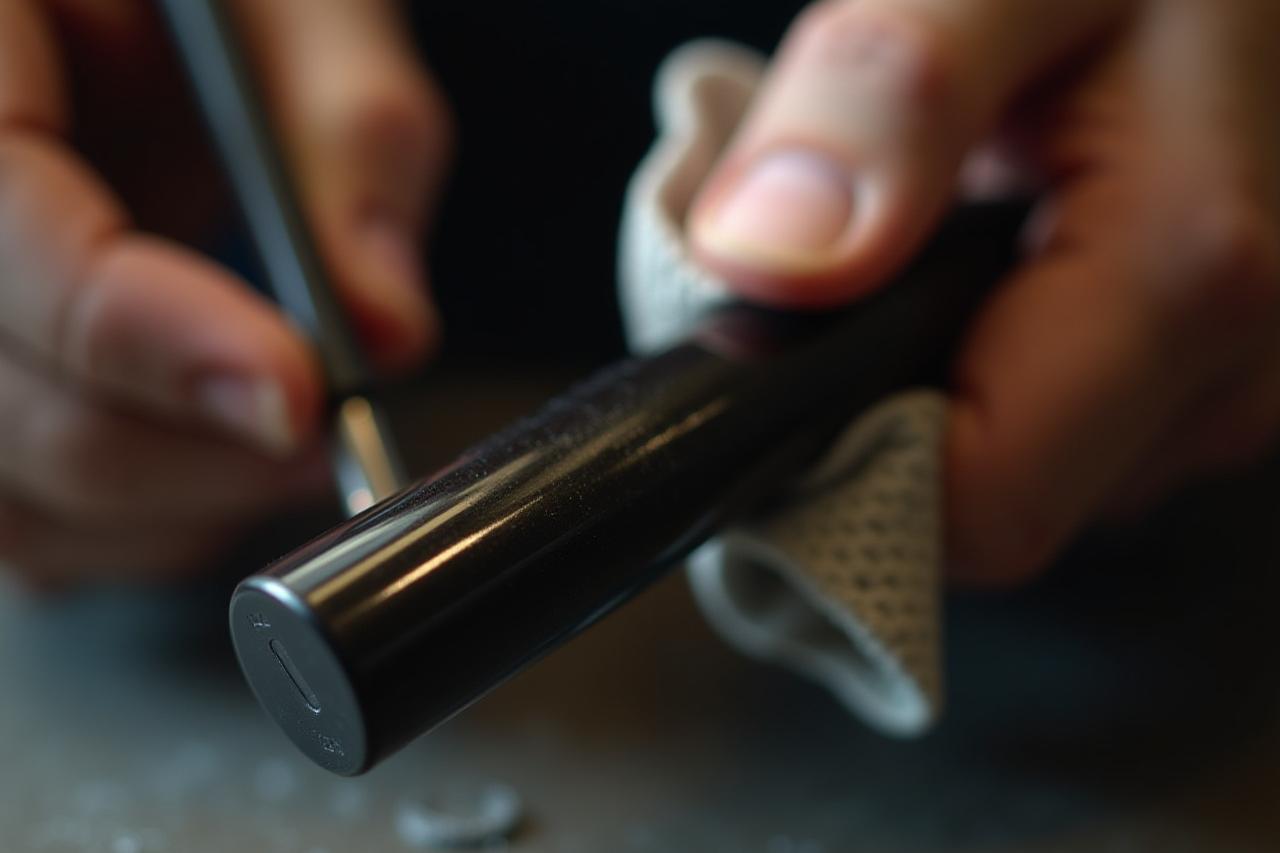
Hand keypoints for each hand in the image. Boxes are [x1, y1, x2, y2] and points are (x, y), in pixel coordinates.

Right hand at [0, 0, 451, 585]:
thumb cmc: (229, 0)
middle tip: (328, 431)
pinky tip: (223, 464)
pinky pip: (30, 519)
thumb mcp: (304, 8)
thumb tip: (388, 328)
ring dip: (172, 506)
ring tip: (290, 442)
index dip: (147, 335)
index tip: (298, 394)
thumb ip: (351, 136)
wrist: (179, 23)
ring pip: (12, 493)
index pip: (1, 223)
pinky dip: (141, 526)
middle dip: (189, 448)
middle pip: (2, 394)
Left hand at [687, 0, 1279, 582]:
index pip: (973, 508)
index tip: (771, 362)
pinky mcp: (1199, 374)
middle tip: (838, 275)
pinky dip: (980, 366)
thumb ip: (891, 95)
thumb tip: (769, 256)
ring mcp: (1222, 384)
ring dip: (925, 384)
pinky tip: (978, 265)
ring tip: (918, 248)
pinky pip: (1057, 433)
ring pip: (1016, 473)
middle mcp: (1228, 370)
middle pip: (985, 506)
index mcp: (1187, 276)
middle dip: (875, 412)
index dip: (844, 458)